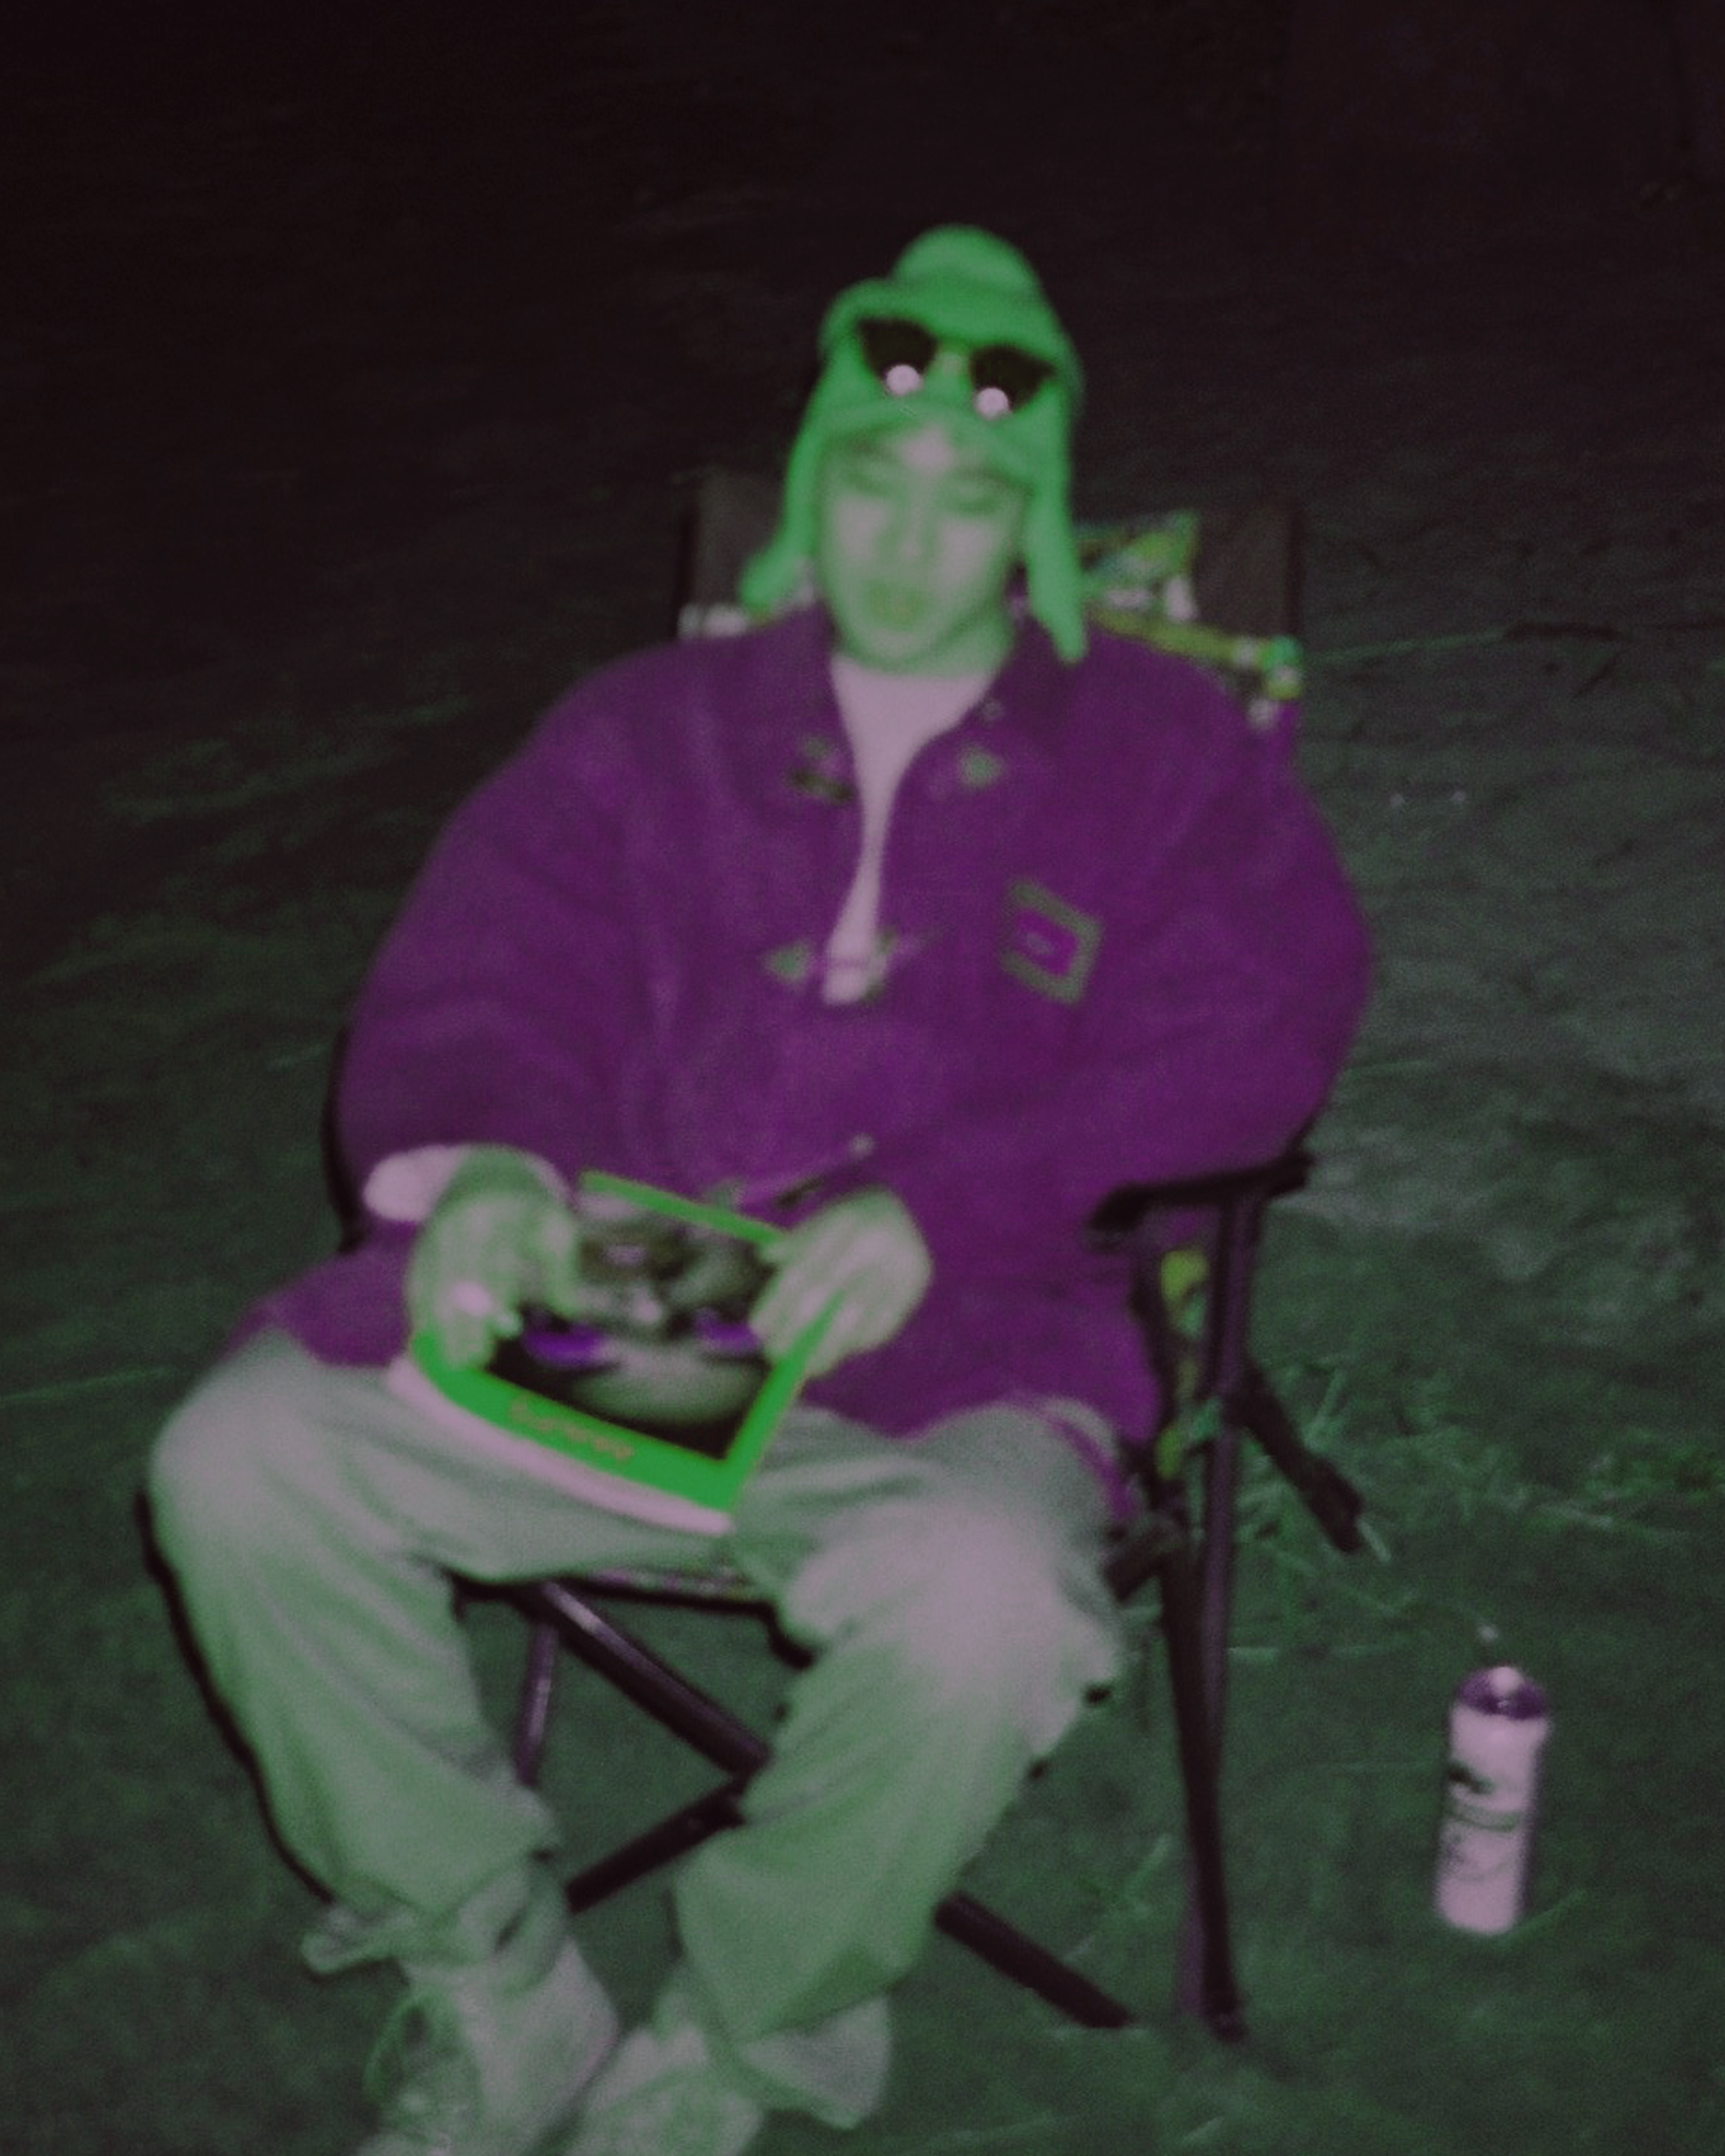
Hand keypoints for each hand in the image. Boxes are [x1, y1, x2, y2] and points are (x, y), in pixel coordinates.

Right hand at [405, 1146, 583, 1367]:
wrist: (488, 1168)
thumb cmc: (531, 1209)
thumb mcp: (557, 1229)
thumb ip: (563, 1271)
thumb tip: (568, 1312)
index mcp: (504, 1216)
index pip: (496, 1265)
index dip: (491, 1305)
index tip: (495, 1340)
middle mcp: (465, 1221)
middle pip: (460, 1279)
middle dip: (460, 1323)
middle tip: (466, 1362)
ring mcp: (439, 1229)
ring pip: (434, 1280)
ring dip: (437, 1323)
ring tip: (447, 1359)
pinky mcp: (423, 1239)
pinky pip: (416, 1276)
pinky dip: (419, 1307)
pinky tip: (424, 1336)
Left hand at [749, 1188, 931, 1378]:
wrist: (915, 1207)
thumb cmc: (854, 1222)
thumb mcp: (822, 1220)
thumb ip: (795, 1243)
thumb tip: (765, 1260)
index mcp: (842, 1221)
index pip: (802, 1269)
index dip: (776, 1301)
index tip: (758, 1328)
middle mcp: (871, 1241)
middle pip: (825, 1293)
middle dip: (795, 1328)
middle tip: (775, 1353)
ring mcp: (897, 1265)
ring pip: (855, 1315)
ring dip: (827, 1346)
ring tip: (808, 1365)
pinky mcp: (915, 1286)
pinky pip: (883, 1324)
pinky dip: (859, 1342)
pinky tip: (841, 1351)